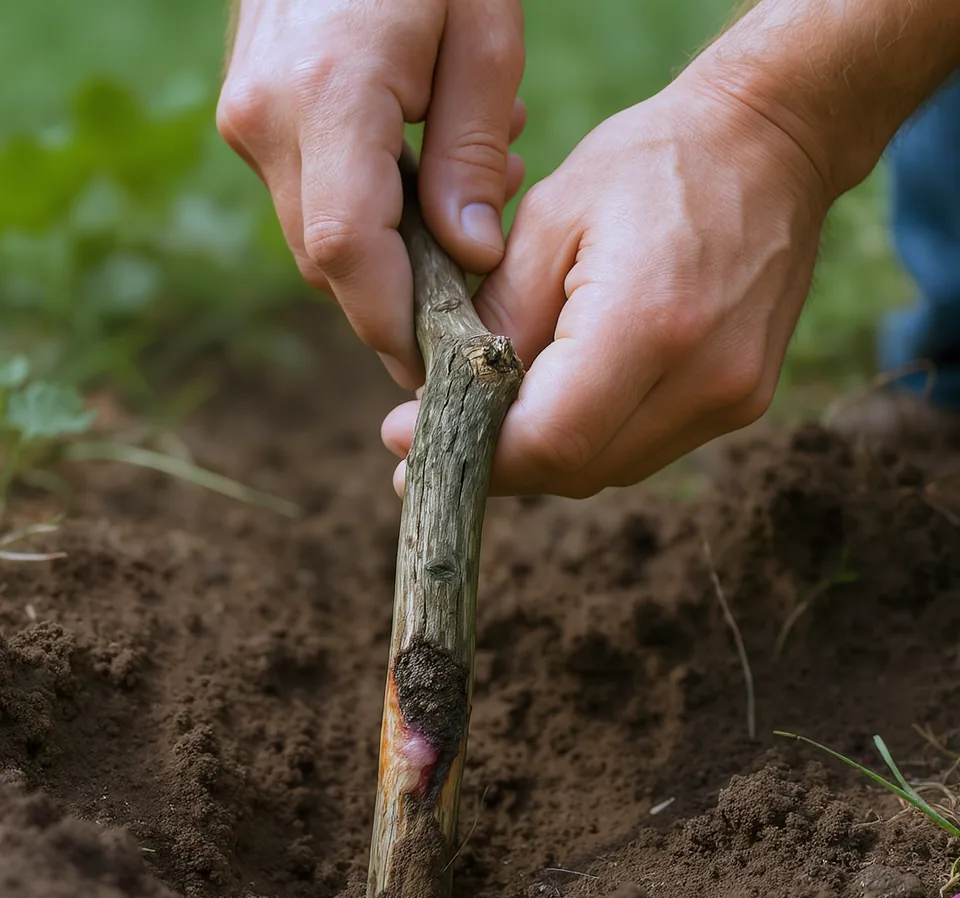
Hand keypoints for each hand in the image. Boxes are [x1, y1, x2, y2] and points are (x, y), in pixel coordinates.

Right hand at [218, 0, 525, 388]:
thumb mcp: (483, 32)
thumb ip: (474, 154)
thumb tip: (469, 257)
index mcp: (328, 94)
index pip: (348, 251)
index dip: (392, 322)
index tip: (437, 363)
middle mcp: (266, 119)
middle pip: (328, 261)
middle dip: (397, 303)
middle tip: (470, 303)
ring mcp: (247, 118)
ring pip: (315, 239)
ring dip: (387, 259)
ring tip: (463, 217)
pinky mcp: (250, 118)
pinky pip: (308, 200)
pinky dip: (365, 220)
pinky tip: (420, 184)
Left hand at [382, 76, 834, 496]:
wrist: (772, 145)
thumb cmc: (652, 165)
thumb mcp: (549, 218)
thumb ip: (494, 318)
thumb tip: (438, 400)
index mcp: (651, 320)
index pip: (551, 438)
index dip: (475, 454)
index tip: (409, 440)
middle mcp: (703, 377)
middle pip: (576, 469)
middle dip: (497, 462)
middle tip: (437, 435)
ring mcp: (731, 398)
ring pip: (605, 470)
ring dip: (540, 454)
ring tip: (489, 415)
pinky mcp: (739, 403)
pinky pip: (639, 450)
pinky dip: (586, 438)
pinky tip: (553, 400)